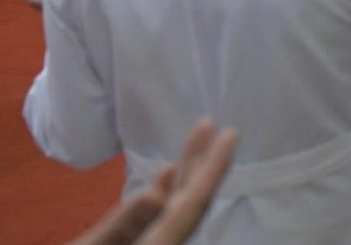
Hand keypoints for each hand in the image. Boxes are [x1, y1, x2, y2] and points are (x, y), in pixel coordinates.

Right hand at [69, 119, 237, 244]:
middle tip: (213, 126)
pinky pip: (155, 225)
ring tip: (196, 138)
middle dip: (200, 163)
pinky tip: (165, 180)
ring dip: (183, 176)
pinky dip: (161, 200)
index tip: (230, 134)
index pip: (190, 205)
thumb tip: (158, 192)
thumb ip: (120, 226)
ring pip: (172, 212)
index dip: (212, 168)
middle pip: (187, 204)